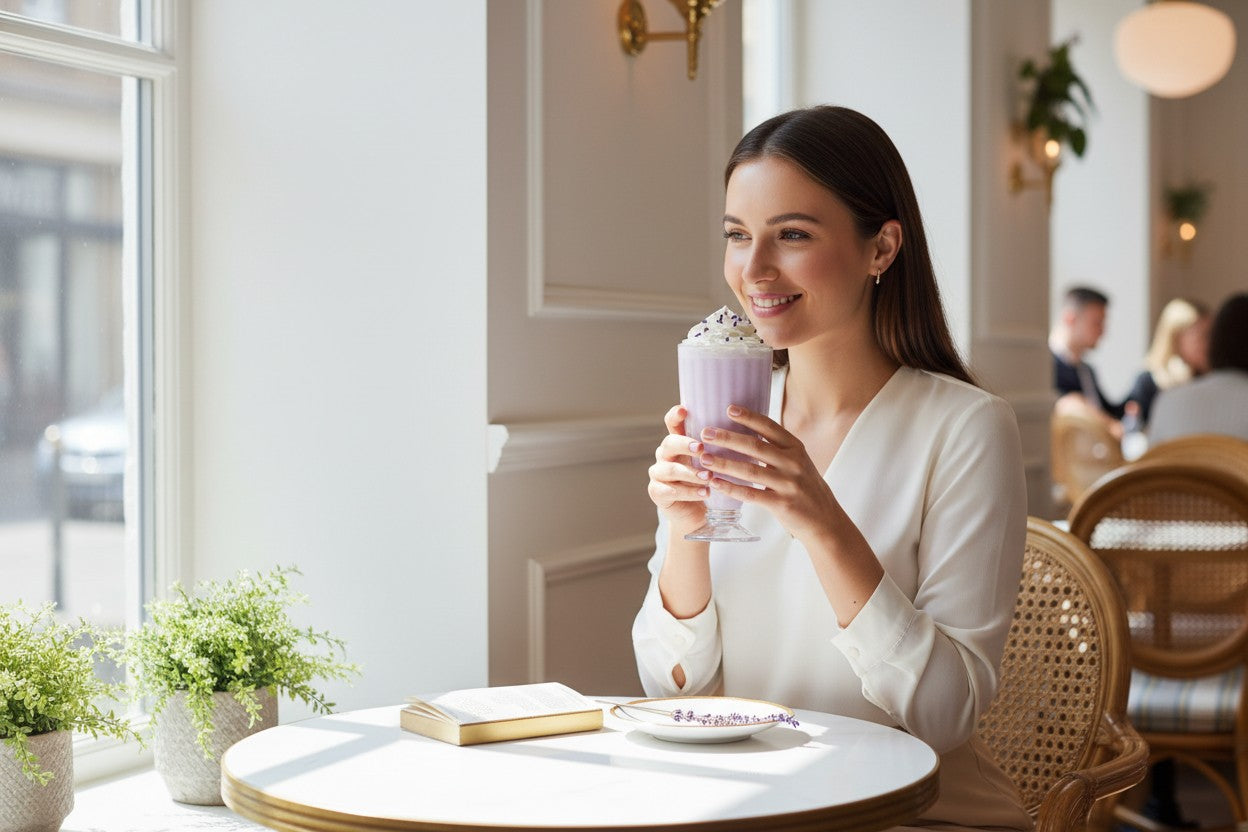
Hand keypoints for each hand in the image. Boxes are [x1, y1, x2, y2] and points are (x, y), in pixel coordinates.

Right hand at [647, 405, 711, 536]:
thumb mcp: (717, 461)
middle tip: (702, 448)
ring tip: (709, 476)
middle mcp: (665, 455)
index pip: (672, 423)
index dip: (675, 415)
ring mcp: (658, 474)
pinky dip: (689, 492)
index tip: (684, 409)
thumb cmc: (712, 482)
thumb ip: (722, 446)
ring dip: (691, 472)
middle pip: (669, 443)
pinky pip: (670, 491)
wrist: (702, 515)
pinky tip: (705, 492)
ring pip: (670, 469)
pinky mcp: (657, 493)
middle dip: (685, 445)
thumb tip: (750, 426)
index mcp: (678, 442)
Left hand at [696, 405, 842, 541]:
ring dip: (724, 464)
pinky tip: (715, 483)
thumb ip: (777, 448)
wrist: (825, 519)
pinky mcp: (782, 504)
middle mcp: (793, 463)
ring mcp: (788, 484)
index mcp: (796, 448)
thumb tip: (746, 431)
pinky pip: (751, 494)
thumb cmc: (805, 487)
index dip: (749, 417)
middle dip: (728, 438)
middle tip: (705, 432)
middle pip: (755, 446)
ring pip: (750, 471)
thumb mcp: (798, 462)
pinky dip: (731, 488)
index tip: (729, 409)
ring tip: (704, 458)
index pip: (770, 427)